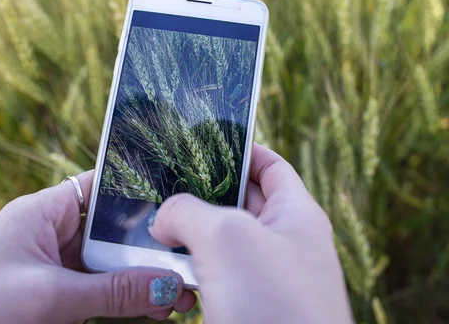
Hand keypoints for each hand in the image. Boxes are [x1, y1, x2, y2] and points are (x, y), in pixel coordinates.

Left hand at [0, 171, 195, 322]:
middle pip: (111, 232)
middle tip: (189, 263)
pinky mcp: (52, 296)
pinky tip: (153, 309)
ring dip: (141, 279)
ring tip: (180, 294)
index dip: (138, 191)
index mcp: (43, 212)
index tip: (179, 204)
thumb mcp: (48, 297)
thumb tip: (167, 285)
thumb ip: (112, 291)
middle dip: (149, 249)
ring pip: (108, 266)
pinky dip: (123, 301)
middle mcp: (51, 234)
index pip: (100, 187)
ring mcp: (52, 267)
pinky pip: (97, 292)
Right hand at [149, 144, 352, 323]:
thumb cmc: (274, 304)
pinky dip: (190, 268)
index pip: (269, 164)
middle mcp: (285, 243)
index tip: (198, 141)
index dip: (237, 148)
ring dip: (189, 233)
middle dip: (201, 191)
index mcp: (296, 214)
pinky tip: (164, 266)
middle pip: (240, 200)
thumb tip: (164, 217)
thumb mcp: (227, 238)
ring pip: (222, 242)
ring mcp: (267, 278)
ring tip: (152, 223)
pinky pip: (215, 277)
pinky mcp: (249, 309)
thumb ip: (188, 211)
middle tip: (162, 182)